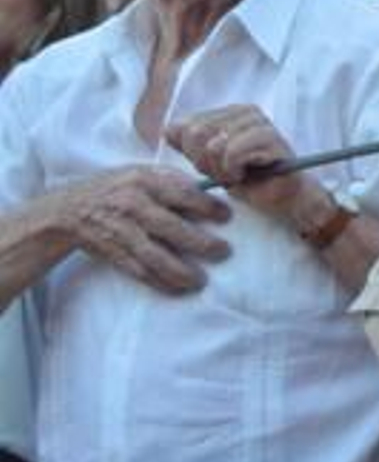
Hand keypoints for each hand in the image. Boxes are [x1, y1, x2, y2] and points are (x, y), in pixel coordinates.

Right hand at [60, 166, 231, 294]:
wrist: (68, 209)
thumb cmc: (115, 187)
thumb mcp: (141, 172)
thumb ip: (172, 179)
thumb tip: (210, 189)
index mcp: (144, 182)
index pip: (182, 194)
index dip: (207, 206)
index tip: (226, 217)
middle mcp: (133, 207)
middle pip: (171, 228)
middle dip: (201, 243)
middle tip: (224, 251)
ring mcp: (121, 232)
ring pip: (154, 256)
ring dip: (180, 272)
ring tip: (201, 281)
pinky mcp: (113, 253)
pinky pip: (139, 272)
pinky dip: (159, 283)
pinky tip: (178, 289)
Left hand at [165, 104, 310, 220]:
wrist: (282, 197)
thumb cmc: (248, 179)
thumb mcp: (209, 162)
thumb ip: (189, 145)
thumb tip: (167, 130)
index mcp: (228, 111)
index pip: (183, 126)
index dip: (191, 154)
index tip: (213, 166)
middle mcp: (244, 111)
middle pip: (195, 133)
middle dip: (204, 162)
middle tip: (225, 173)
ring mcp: (259, 121)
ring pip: (213, 145)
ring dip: (221, 170)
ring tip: (238, 174)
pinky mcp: (270, 137)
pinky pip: (232, 153)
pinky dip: (233, 171)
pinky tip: (246, 175)